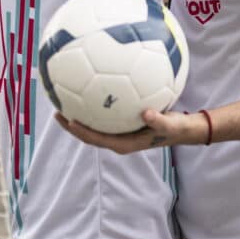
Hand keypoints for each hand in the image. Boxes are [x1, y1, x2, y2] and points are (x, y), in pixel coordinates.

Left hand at [54, 109, 204, 153]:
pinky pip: (104, 119)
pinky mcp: (123, 127)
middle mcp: (119, 140)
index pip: (98, 139)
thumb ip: (158, 120)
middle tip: (57, 112)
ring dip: (79, 119)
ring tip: (65, 104)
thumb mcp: (169, 124)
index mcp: (125, 144)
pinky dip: (93, 110)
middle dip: (72, 126)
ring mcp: (120, 134)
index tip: (71, 120)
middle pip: (89, 136)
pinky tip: (90, 93)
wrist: (182, 129)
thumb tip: (146, 112)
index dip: (83, 132)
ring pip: (94, 128)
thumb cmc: (175, 128)